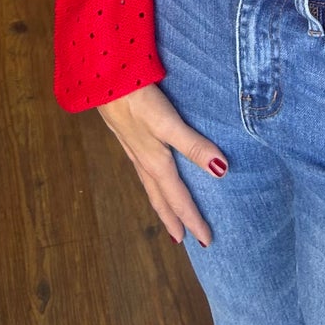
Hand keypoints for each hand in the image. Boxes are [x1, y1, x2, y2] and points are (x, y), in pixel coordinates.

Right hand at [97, 82, 228, 246]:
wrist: (103, 83)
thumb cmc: (138, 102)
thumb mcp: (168, 124)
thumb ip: (193, 146)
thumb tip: (221, 171)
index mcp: (157, 163)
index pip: (180, 199)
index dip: (193, 220)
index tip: (206, 241)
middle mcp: (145, 162)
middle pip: (161, 199)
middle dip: (173, 220)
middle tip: (184, 240)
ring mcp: (135, 151)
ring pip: (151, 187)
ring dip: (162, 204)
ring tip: (169, 217)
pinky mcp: (129, 137)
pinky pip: (144, 173)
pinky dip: (152, 185)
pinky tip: (152, 175)